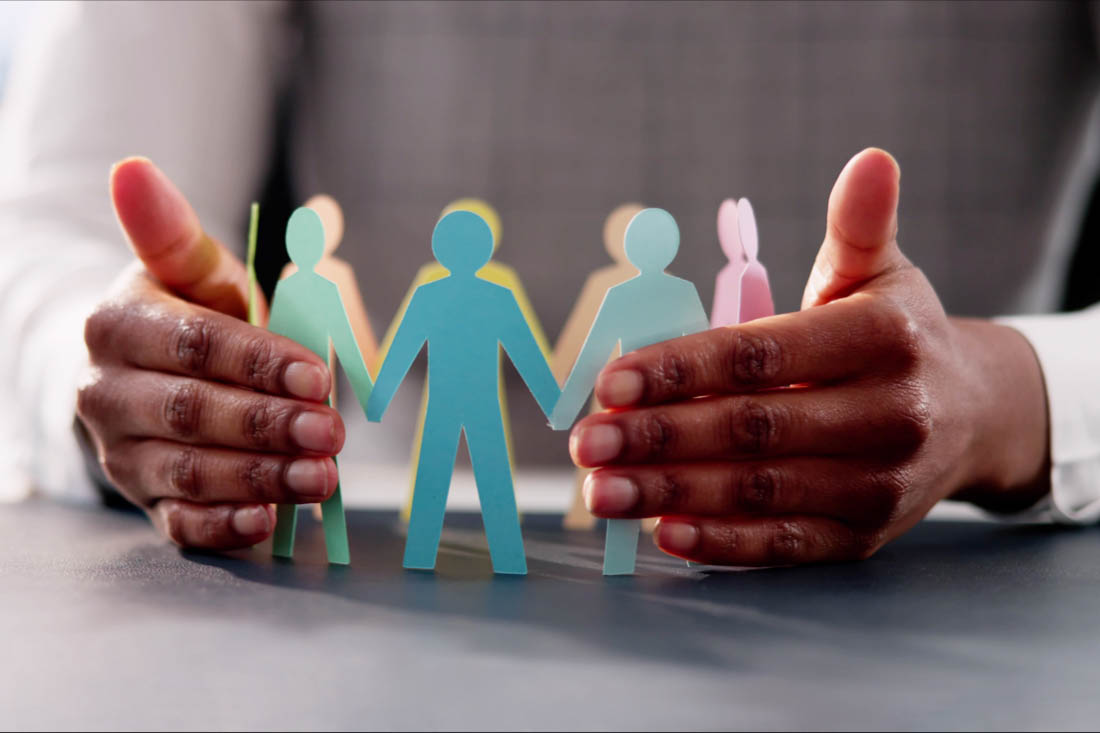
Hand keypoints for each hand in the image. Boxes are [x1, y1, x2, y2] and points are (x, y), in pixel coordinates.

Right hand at [76, 158, 342, 550]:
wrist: (144, 373)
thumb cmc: (185, 316)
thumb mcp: (187, 269)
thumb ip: (174, 230)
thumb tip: (132, 168)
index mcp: (119, 326)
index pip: (192, 344)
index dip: (257, 362)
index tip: (317, 373)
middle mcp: (106, 393)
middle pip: (190, 412)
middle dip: (266, 425)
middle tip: (331, 431)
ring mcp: (121, 452)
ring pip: (188, 471)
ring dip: (260, 477)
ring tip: (322, 477)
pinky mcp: (143, 499)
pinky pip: (177, 523)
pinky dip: (224, 526)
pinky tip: (268, 522)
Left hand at [570, 149, 1049, 565]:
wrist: (976, 417)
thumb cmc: (900, 336)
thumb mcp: (883, 274)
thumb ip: (860, 226)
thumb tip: (870, 159)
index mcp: (881, 341)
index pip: (762, 356)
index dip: (682, 370)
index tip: (610, 381)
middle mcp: (888, 417)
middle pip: (753, 429)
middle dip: (660, 437)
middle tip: (586, 442)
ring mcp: (878, 485)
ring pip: (758, 491)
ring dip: (671, 494)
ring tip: (599, 492)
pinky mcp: (863, 536)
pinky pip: (785, 544)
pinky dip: (723, 544)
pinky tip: (663, 534)